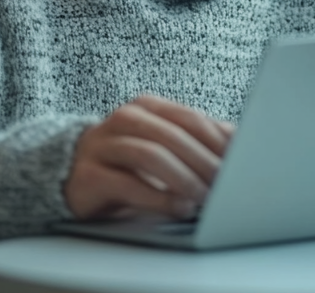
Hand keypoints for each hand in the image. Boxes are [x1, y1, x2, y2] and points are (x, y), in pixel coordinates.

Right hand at [64, 94, 235, 220]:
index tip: (243, 162)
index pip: (190, 118)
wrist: (71, 175)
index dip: (218, 141)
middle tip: (227, 185)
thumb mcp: (162, 145)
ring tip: (205, 198)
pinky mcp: (88, 175)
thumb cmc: (129, 162)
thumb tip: (242, 147)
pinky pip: (127, 184)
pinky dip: (158, 197)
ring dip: (184, 178)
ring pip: (150, 154)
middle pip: (173, 135)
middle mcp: (124, 119)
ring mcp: (103, 145)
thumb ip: (196, 142)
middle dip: (204, 162)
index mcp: (147, 106)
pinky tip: (179, 207)